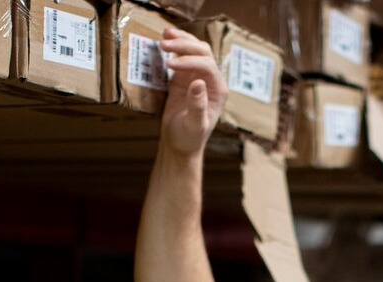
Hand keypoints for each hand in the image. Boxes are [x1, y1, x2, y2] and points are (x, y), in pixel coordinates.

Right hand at [158, 28, 226, 156]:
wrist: (180, 144)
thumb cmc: (189, 138)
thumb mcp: (194, 125)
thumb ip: (198, 105)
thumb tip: (198, 82)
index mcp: (218, 90)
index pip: (207, 65)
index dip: (189, 61)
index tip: (169, 65)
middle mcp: (212, 80)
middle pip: (203, 52)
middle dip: (185, 45)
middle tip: (164, 44)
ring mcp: (199, 75)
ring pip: (195, 49)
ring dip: (181, 40)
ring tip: (164, 35)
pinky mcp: (186, 76)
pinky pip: (183, 55)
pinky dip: (175, 45)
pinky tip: (164, 39)